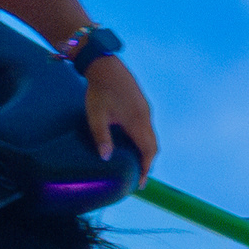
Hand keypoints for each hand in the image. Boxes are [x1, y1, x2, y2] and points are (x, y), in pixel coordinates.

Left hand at [84, 55, 158, 174]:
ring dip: (146, 151)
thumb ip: (101, 137)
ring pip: (151, 136)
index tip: (140, 183)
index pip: (147, 151)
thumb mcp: (96, 116)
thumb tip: (106, 158)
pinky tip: (133, 143)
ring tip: (136, 163)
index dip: (145, 169)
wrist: (105, 65)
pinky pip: (148, 127)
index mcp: (137, 122)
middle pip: (153, 146)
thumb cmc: (99, 91)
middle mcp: (146, 117)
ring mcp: (146, 110)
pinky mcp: (142, 104)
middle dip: (147, 163)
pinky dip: (144, 140)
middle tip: (138, 177)